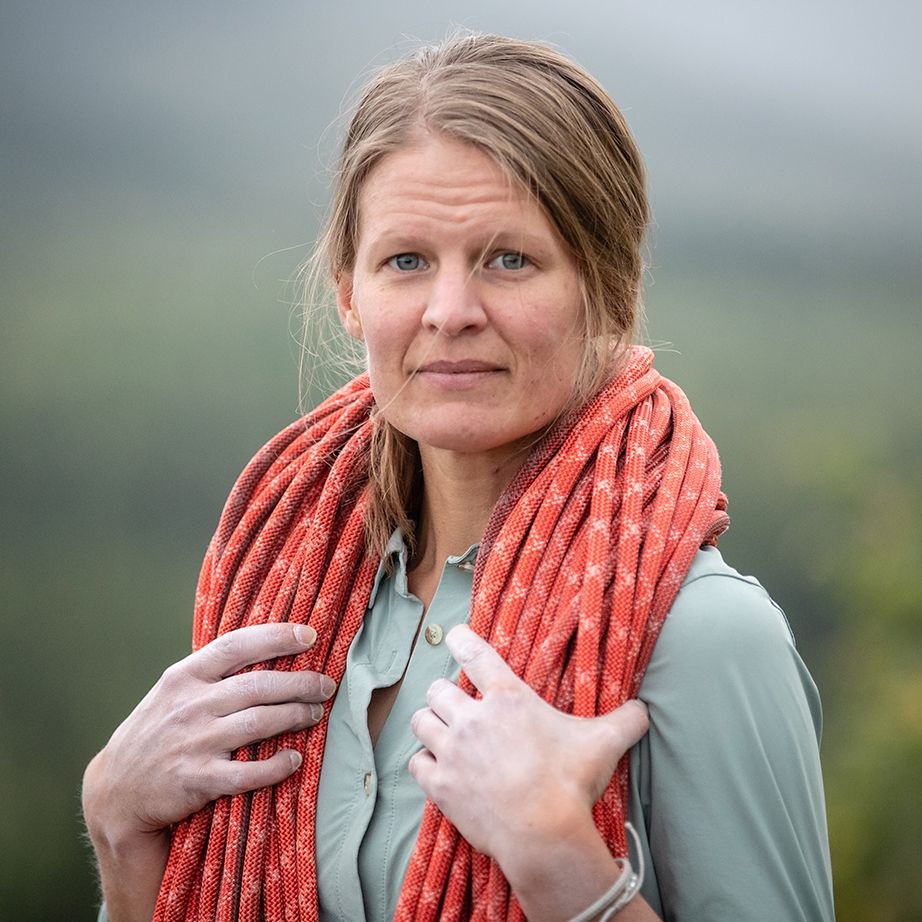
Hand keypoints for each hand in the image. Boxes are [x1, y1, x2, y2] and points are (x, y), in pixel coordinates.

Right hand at [83, 622, 334, 846]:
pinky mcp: (196, 780)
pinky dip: (275, 766)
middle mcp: (189, 705)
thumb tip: (268, 650)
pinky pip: (247, 773)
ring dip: (295, 716)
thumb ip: (211, 673)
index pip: (237, 646)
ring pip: (258, 722)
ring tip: (316, 713)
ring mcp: (193, 742)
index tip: (308, 635)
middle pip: (258, 685)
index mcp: (184, 676)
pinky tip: (294, 760)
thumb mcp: (173, 692)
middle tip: (326, 685)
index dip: (276, 637)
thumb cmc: (156, 733)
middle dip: (301, 683)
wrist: (114, 791)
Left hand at [408, 624, 647, 866]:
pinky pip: (416, 762)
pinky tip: (435, 767)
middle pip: (437, 688)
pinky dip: (423, 763)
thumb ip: (625, 720)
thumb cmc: (571, 783)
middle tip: (457, 706)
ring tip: (441, 732)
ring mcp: (452, 751)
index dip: (460, 639)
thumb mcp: (604, 744)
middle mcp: (473, 718)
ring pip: (421, 721)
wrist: (544, 835)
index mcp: (508, 698)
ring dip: (429, 724)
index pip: (474, 654)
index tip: (454, 635)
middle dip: (444, 694)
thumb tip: (645, 710)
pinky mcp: (440, 785)